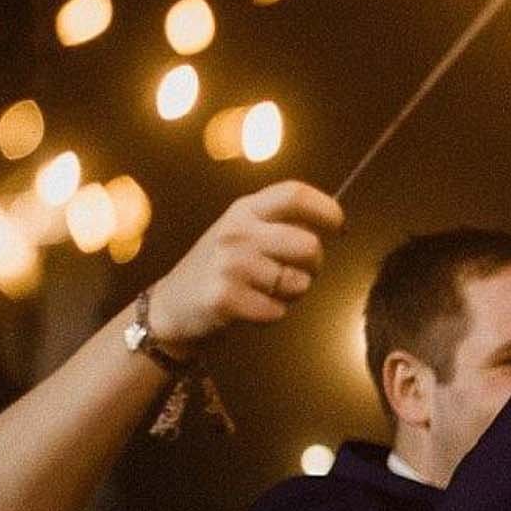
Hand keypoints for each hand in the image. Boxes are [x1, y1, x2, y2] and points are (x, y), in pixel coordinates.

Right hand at [143, 180, 343, 349]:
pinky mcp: (227, 299)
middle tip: (297, 273)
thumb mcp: (240, 232)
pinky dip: (271, 315)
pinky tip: (249, 309)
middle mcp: (237, 232)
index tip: (339, 227)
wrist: (171, 306)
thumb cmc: (218, 270)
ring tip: (263, 292)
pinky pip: (278, 311)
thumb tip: (328, 225)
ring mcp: (231, 265)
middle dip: (314, 265)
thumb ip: (278, 225)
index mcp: (243, 210)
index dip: (327, 209)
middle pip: (308, 245)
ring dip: (291, 295)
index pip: (295, 194)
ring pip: (298, 283)